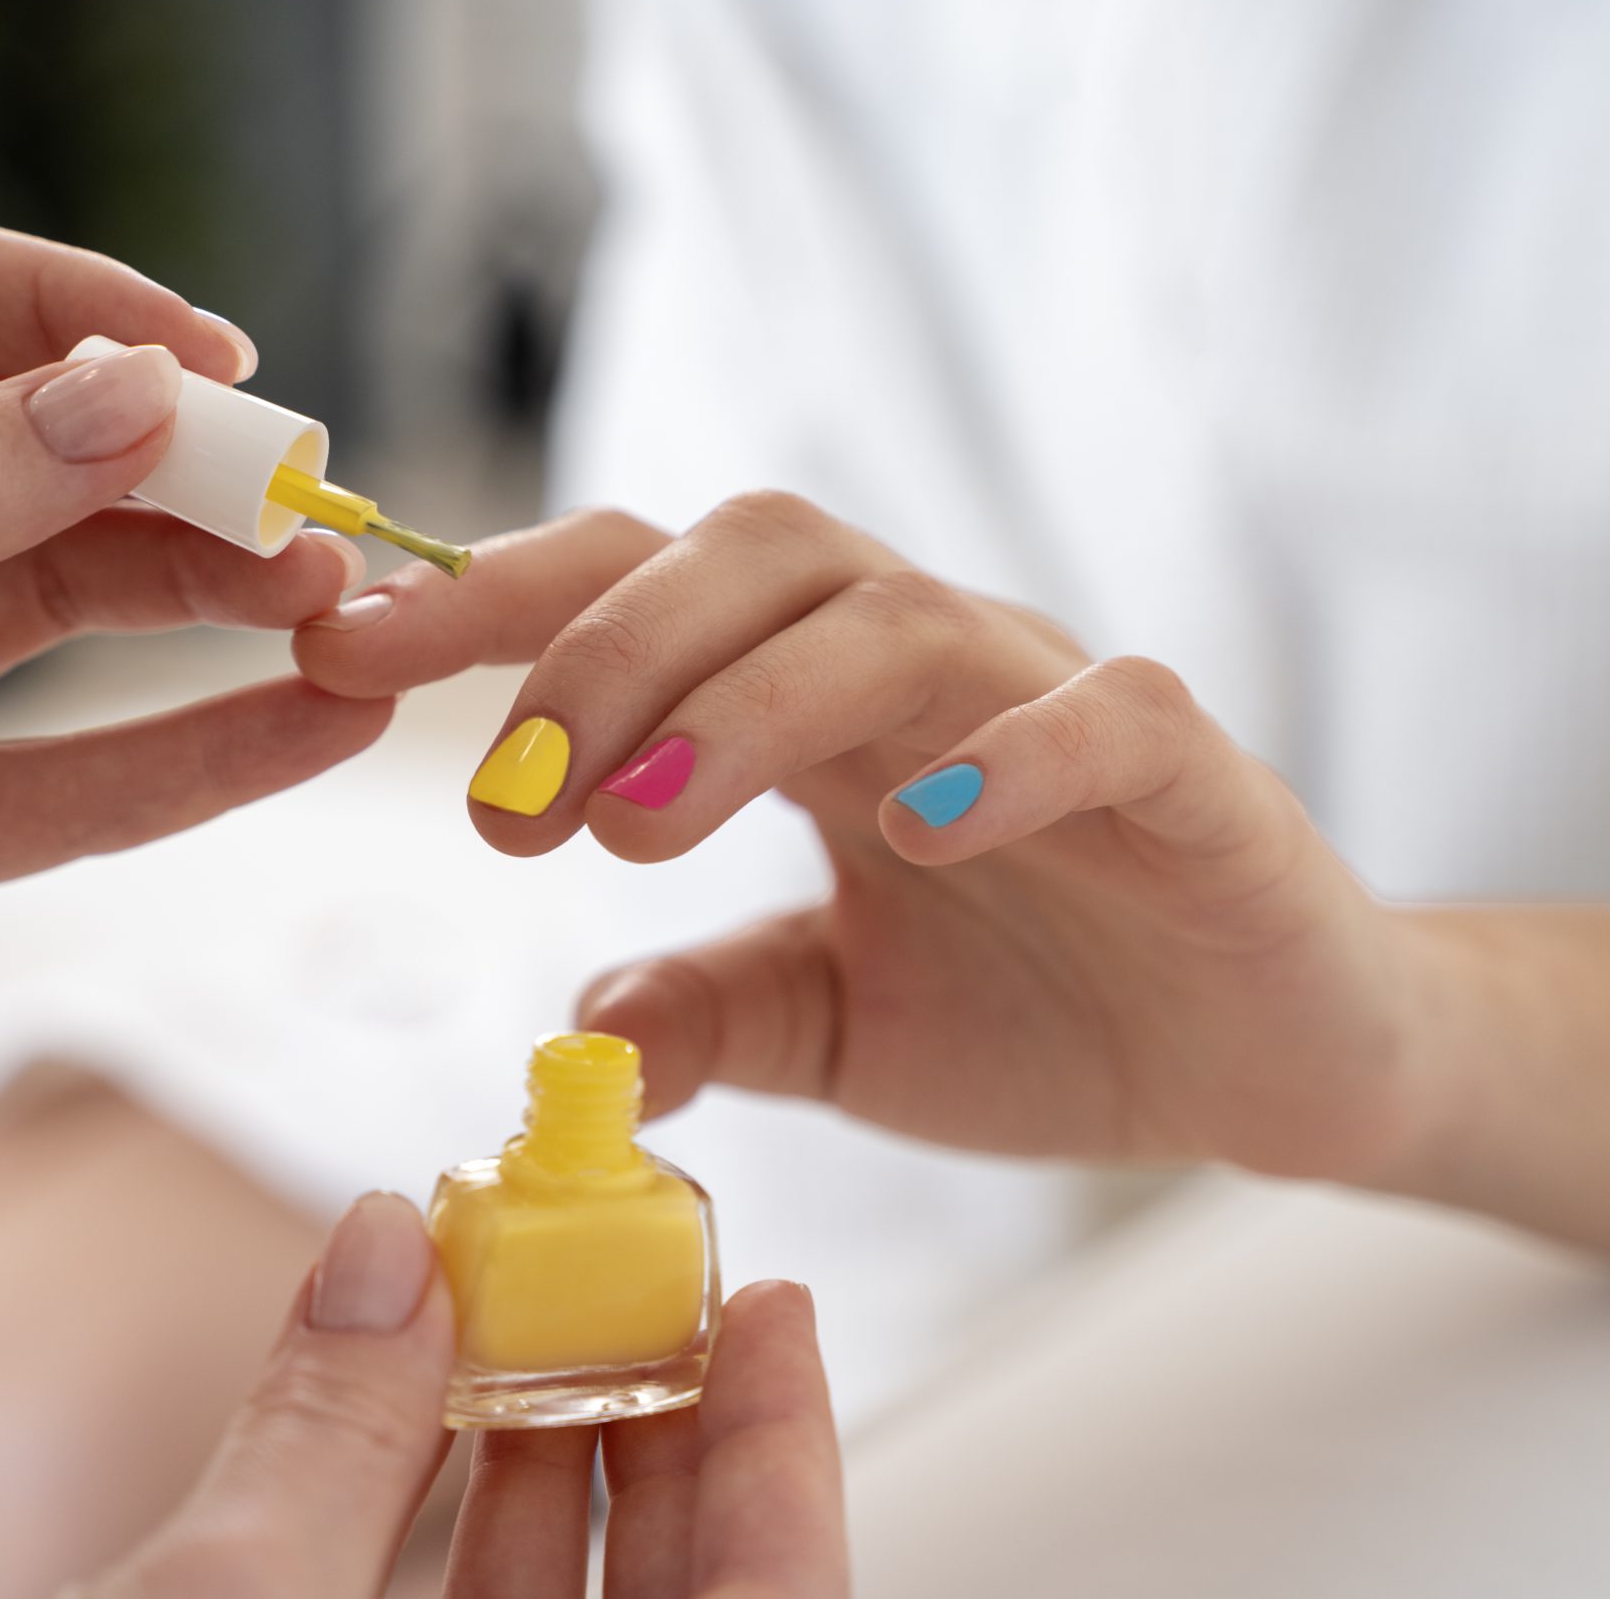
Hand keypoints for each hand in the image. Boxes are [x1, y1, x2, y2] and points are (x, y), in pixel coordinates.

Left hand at [0, 215, 391, 1319]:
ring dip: (211, 604)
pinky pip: (83, 779)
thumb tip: (125, 392)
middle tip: (312, 509)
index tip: (220, 366)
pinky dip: (201, 755)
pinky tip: (314, 729)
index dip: (74, 312)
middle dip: (180, 474)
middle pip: (29, 459)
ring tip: (340, 613)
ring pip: (75, 614)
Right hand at [87, 1193, 845, 1598]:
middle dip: (653, 1425)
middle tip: (631, 1280)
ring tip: (519, 1320)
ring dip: (538, 1466)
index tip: (780, 1306)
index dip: (789, 1450)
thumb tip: (384, 1250)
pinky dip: (444, 1532)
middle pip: (677, 1593)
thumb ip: (322, 1439)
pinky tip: (419, 1425)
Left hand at [294, 496, 1457, 1184]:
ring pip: (893, 615)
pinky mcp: (1192, 771)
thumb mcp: (837, 1030)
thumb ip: (711, 1013)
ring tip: (634, 820)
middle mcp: (925, 664)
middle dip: (597, 649)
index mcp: (816, 705)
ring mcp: (1058, 702)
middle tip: (502, 802)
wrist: (1272, 1059)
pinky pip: (1105, 715)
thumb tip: (569, 1036)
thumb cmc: (1051, 1014)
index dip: (486, 603)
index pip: (635, 588)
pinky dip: (1008, 756)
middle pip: (752, 550)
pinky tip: (917, 831)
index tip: (337, 656)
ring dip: (741, 702)